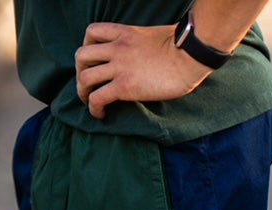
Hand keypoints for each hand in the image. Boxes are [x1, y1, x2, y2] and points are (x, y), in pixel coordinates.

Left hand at [75, 23, 212, 118]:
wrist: (192, 56)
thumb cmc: (183, 48)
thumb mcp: (155, 36)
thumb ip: (141, 44)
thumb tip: (144, 58)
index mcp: (125, 33)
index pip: (92, 32)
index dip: (87, 47)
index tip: (94, 60)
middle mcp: (117, 48)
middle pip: (81, 56)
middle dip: (80, 72)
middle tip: (88, 85)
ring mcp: (119, 67)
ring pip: (85, 78)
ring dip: (83, 92)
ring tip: (90, 102)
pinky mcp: (124, 87)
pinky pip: (97, 98)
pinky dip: (94, 109)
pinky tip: (101, 115)